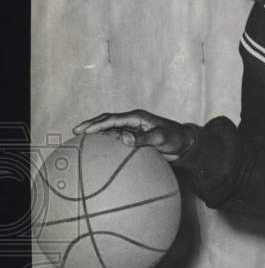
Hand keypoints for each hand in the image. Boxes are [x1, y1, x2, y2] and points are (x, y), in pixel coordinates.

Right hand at [73, 110, 197, 161]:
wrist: (186, 144)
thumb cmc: (176, 139)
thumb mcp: (161, 139)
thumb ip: (143, 139)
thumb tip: (123, 138)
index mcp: (137, 117)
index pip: (112, 119)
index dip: (97, 124)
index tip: (84, 130)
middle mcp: (133, 122)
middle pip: (107, 121)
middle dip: (91, 125)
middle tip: (75, 131)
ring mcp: (133, 130)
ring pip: (110, 129)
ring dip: (96, 133)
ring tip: (80, 139)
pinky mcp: (136, 139)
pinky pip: (117, 139)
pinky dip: (106, 141)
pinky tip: (98, 149)